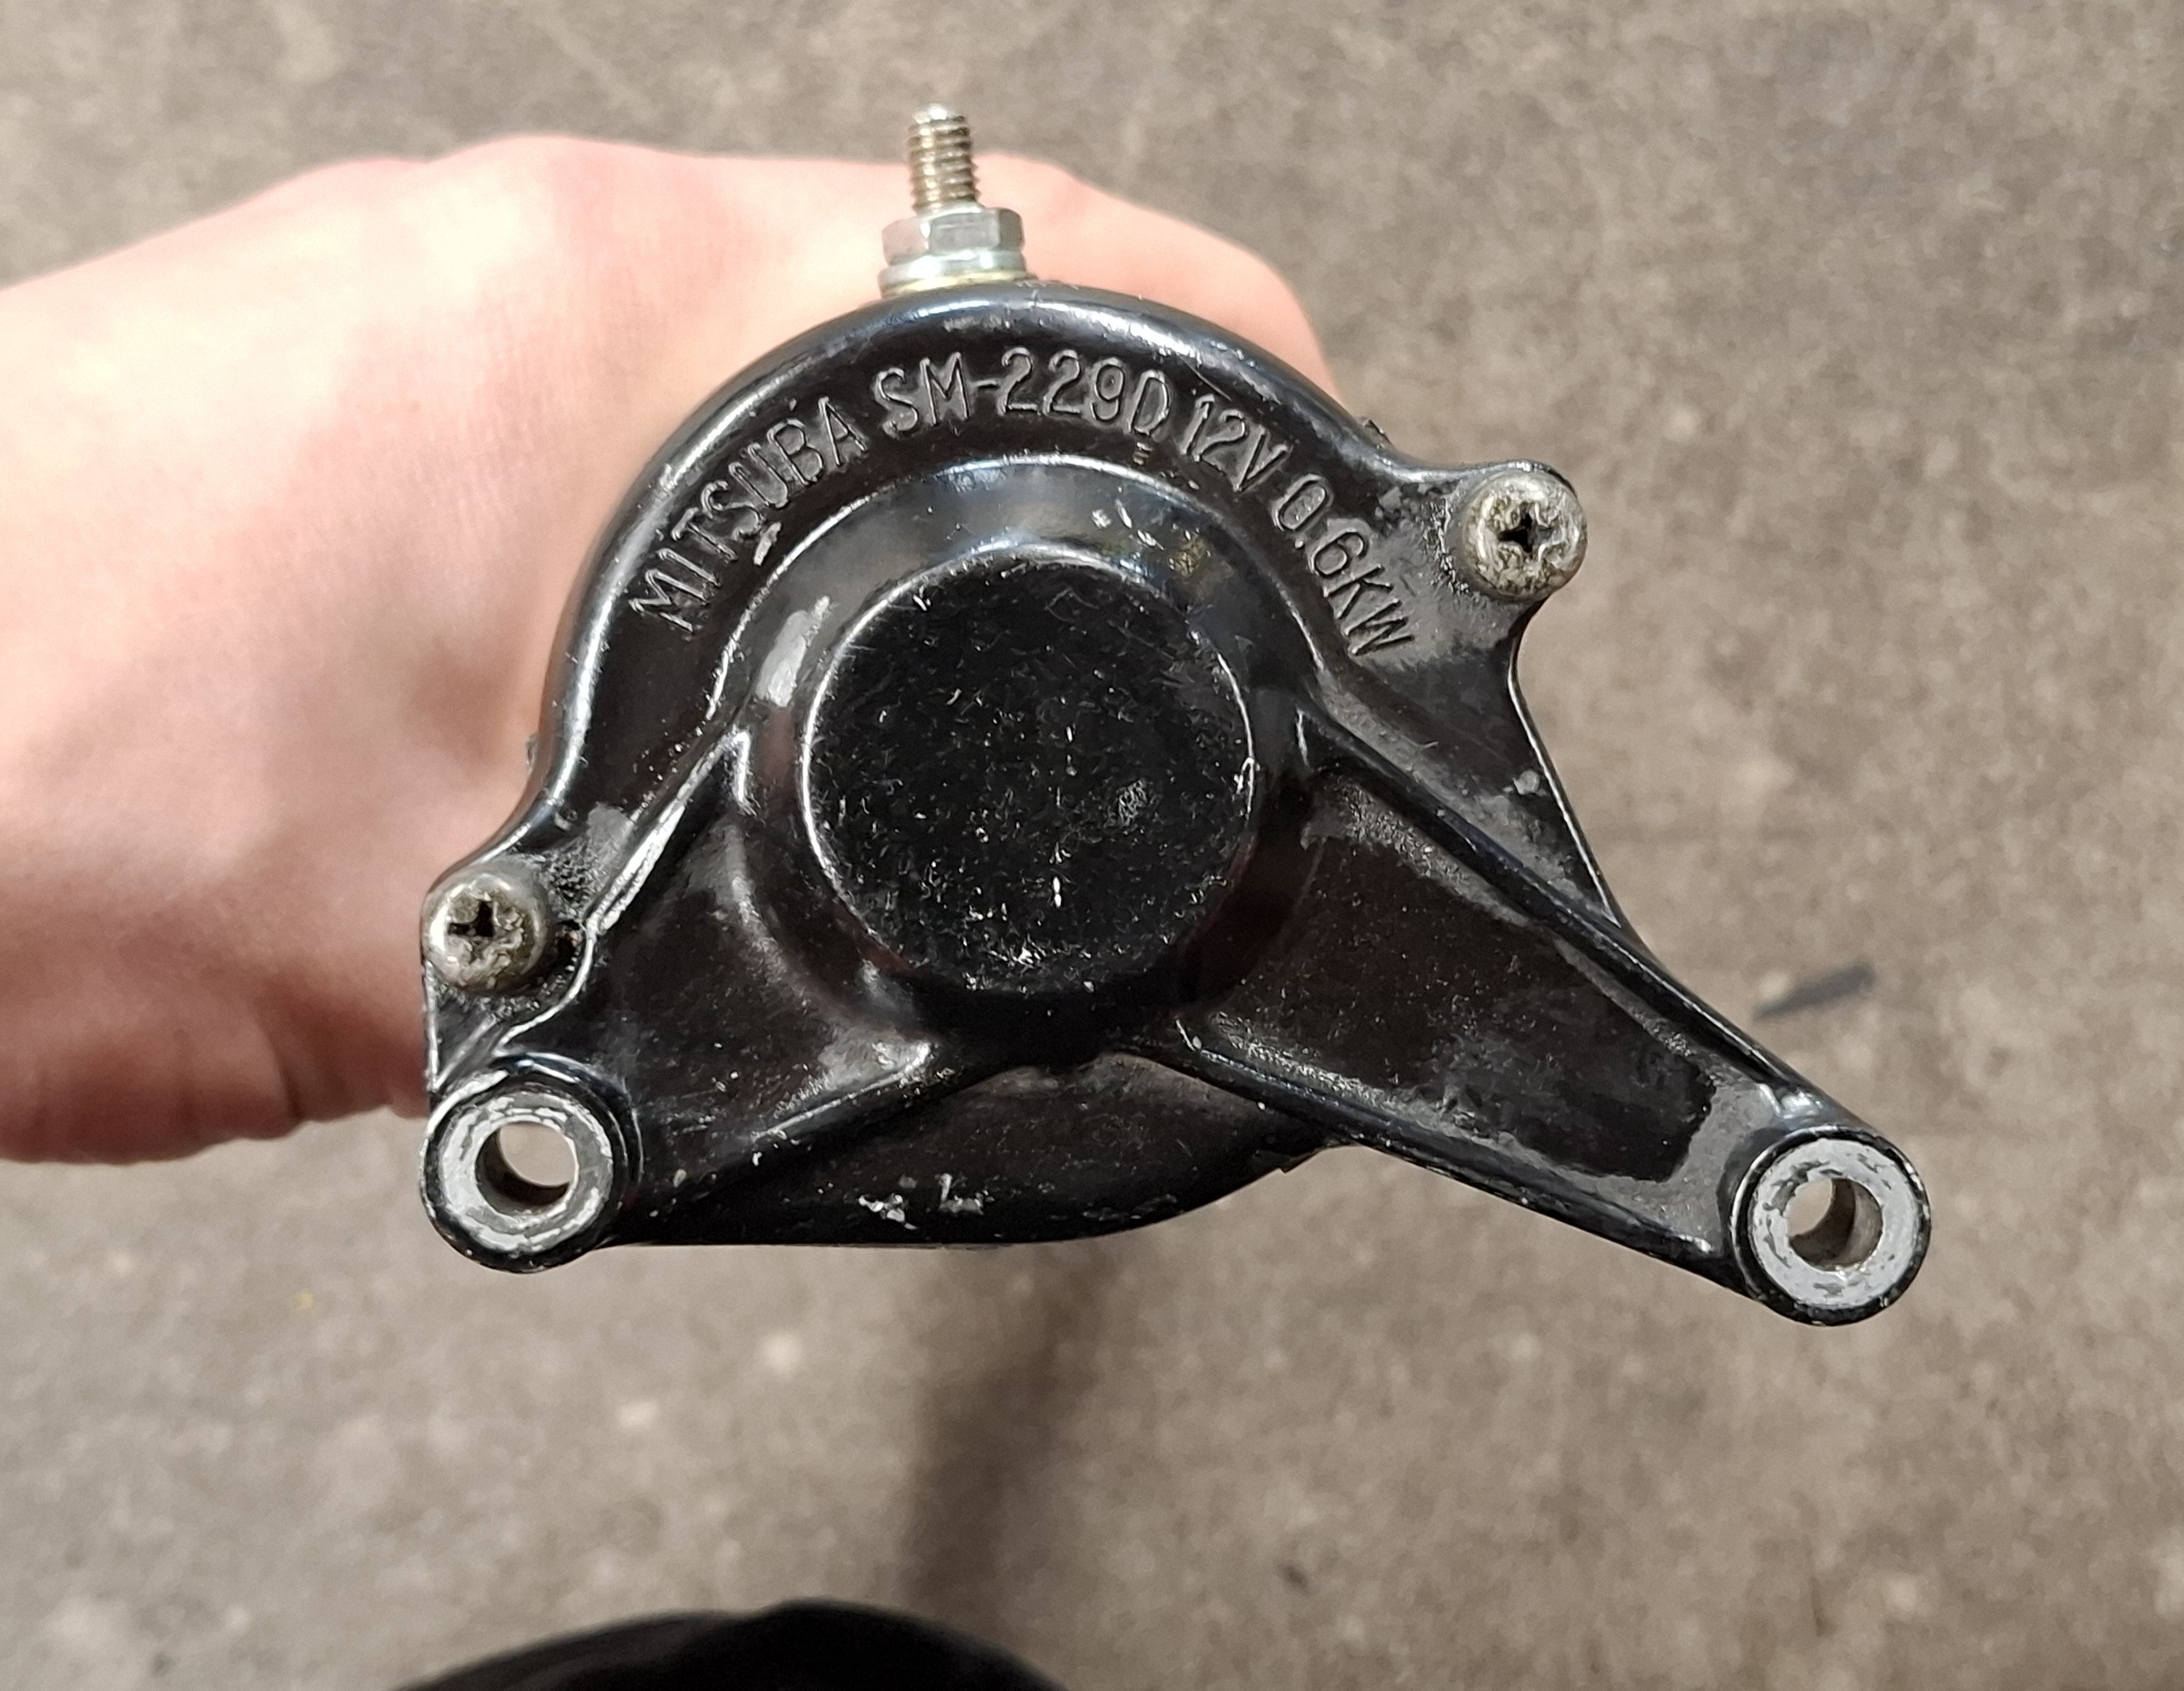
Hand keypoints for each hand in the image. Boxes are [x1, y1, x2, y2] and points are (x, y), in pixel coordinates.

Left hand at [0, 138, 1332, 1161]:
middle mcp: (524, 249)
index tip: (1296, 467)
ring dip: (875, 481)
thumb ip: (720, 927)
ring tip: (914, 635)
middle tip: (1124, 593)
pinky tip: (696, 636)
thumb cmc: (19, 811)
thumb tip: (874, 986)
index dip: (1215, 365)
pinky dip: (716, 501)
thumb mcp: (477, 926)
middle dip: (1061, 450)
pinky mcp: (368, 364)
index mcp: (602, 320)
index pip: (1030, 263)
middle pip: (926, 297)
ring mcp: (437, 284)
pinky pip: (636, 397)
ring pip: (776, 351)